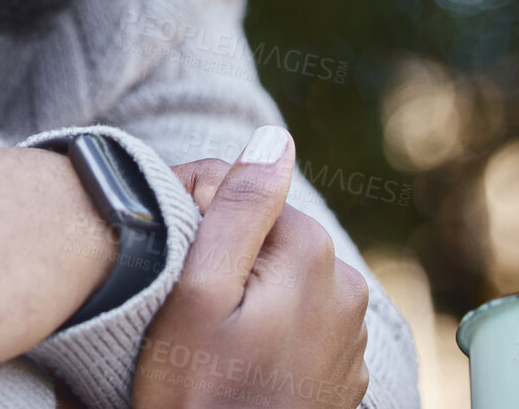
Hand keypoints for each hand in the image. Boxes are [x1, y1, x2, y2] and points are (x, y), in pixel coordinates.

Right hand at [134, 126, 369, 408]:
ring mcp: (350, 336)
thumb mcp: (198, 291)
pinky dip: (266, 328)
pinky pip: (296, 321)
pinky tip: (232, 358)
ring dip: (247, 292)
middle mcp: (346, 288)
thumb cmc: (196, 391)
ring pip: (283, 279)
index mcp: (313, 256)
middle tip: (180, 301)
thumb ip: (239, 206)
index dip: (199, 216)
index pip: (249, 195)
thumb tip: (276, 136)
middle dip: (226, 253)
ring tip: (204, 335)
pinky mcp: (342, 371)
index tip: (168, 261)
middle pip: (270, 237)